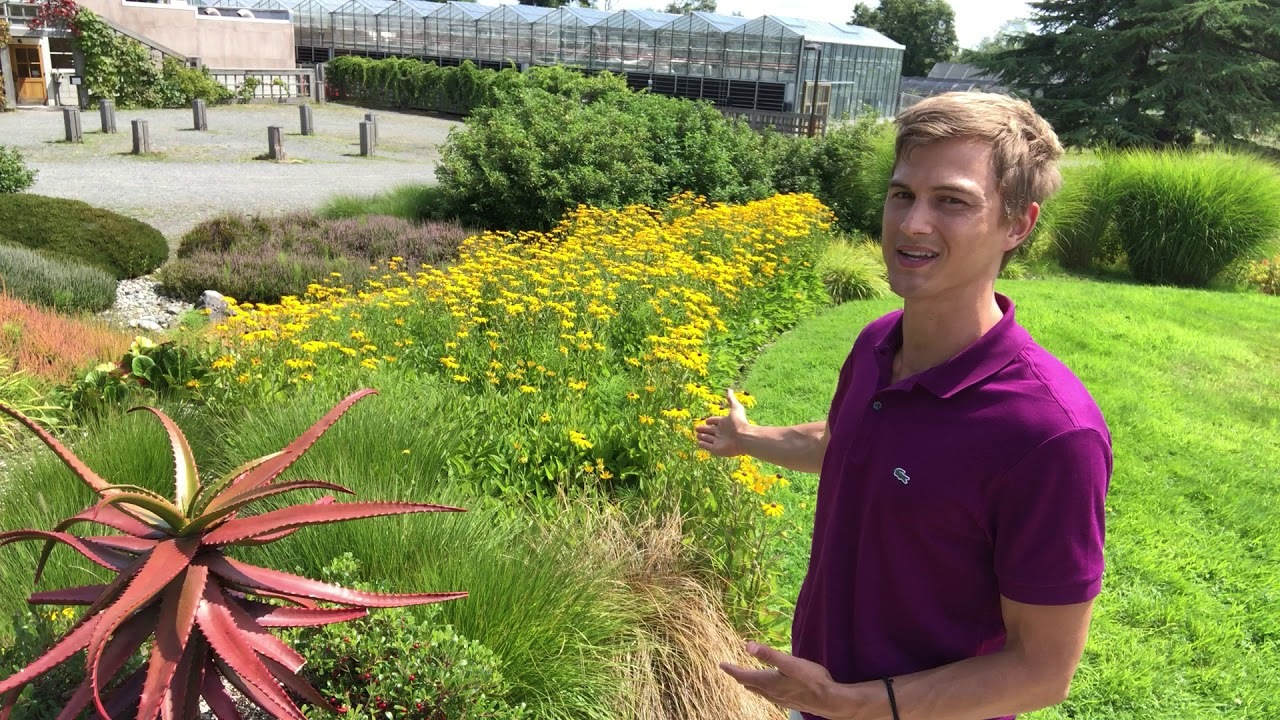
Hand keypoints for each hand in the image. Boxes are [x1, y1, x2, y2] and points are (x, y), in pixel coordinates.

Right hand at [696, 388, 749, 456]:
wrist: (744, 437)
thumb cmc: (739, 422)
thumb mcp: (735, 408)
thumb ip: (731, 399)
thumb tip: (728, 389)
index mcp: (724, 423)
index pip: (715, 421)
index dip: (711, 421)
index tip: (707, 421)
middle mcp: (721, 432)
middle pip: (710, 430)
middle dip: (704, 429)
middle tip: (697, 428)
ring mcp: (719, 441)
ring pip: (708, 438)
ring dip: (703, 436)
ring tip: (697, 434)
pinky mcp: (716, 449)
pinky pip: (707, 446)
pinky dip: (703, 444)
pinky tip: (699, 442)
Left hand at [720, 642, 844, 717]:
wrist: (830, 701)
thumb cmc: (811, 679)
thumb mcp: (790, 663)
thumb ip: (769, 655)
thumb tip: (747, 646)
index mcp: (768, 682)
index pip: (743, 676)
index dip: (731, 670)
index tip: (721, 664)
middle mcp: (770, 693)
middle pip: (748, 685)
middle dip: (739, 676)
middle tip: (731, 669)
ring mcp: (779, 699)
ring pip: (758, 691)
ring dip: (750, 683)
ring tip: (746, 677)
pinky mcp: (788, 701)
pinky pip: (768, 695)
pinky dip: (761, 688)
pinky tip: (768, 687)